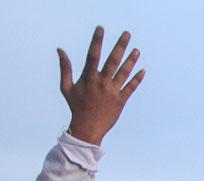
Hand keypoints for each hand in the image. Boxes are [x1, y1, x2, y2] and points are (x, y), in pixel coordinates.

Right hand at [57, 26, 144, 145]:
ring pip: (124, 73)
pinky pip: (131, 88)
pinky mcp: (121, 101)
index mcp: (88, 78)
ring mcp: (112, 92)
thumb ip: (65, 68)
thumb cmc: (76, 106)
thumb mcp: (66, 87)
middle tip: (127, 33)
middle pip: (112, 61)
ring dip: (131, 61)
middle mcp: (102, 83)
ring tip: (137, 50)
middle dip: (120, 46)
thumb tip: (60, 50)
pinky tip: (142, 70)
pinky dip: (137, 79)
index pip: (93, 55)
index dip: (97, 41)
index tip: (100, 28)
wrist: (88, 128)